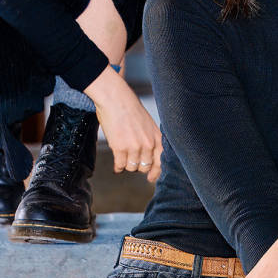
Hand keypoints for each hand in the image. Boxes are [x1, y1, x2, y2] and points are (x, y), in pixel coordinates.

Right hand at [83, 66, 161, 182]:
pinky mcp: (120, 148)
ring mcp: (134, 147)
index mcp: (157, 137)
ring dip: (127, 165)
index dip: (156, 172)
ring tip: (123, 159)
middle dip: (138, 166)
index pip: (161, 161)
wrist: (116, 99)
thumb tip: (148, 156)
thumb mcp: (148, 124)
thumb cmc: (130, 109)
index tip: (151, 178)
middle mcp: (148, 144)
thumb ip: (151, 139)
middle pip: (145, 167)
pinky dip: (117, 168)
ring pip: (132, 167)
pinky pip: (120, 166)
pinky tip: (116, 167)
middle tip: (132, 161)